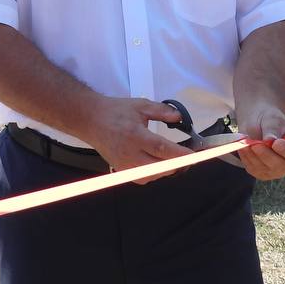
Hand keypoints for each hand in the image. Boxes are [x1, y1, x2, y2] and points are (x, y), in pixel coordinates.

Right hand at [79, 97, 194, 183]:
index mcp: (135, 135)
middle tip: (187, 156)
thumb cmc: (115, 112)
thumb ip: (162, 111)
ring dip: (166, 169)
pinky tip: (158, 164)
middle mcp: (130, 153)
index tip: (193, 155)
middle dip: (177, 163)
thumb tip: (179, 118)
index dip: (179, 154)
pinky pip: (143, 178)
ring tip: (173, 159)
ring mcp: (125, 164)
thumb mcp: (141, 105)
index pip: (162, 149)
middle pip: (159, 166)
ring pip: (153, 175)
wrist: (91, 120)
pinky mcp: (121, 170)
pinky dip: (154, 173)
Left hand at [235, 106, 284, 179]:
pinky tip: (243, 147)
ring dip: (253, 155)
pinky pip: (253, 169)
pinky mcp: (261, 173)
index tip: (276, 143)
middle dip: (266, 154)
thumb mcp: (274, 120)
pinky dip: (246, 158)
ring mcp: (275, 171)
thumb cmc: (270, 121)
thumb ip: (273, 130)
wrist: (258, 123)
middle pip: (279, 166)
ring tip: (246, 141)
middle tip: (255, 144)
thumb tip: (269, 140)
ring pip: (264, 169)